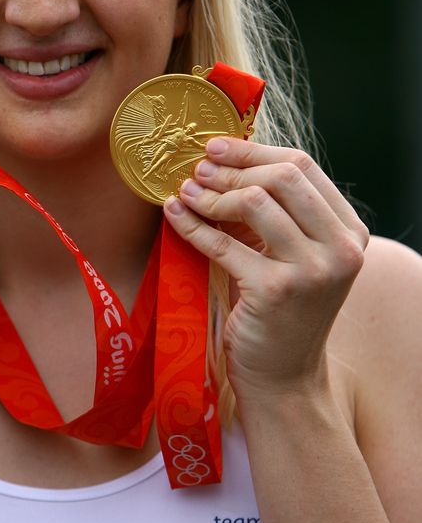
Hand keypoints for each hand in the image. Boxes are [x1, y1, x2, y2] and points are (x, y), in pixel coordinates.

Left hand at [164, 138, 368, 402]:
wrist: (283, 375)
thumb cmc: (282, 309)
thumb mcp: (294, 255)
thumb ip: (279, 211)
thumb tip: (224, 158)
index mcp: (349, 231)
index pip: (303, 167)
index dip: (254, 151)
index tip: (215, 147)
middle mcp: (340, 248)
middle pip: (282, 177)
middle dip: (232, 169)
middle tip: (197, 170)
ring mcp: (311, 271)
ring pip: (254, 202)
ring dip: (211, 194)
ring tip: (186, 193)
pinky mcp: (275, 292)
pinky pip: (223, 243)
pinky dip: (192, 225)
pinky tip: (174, 215)